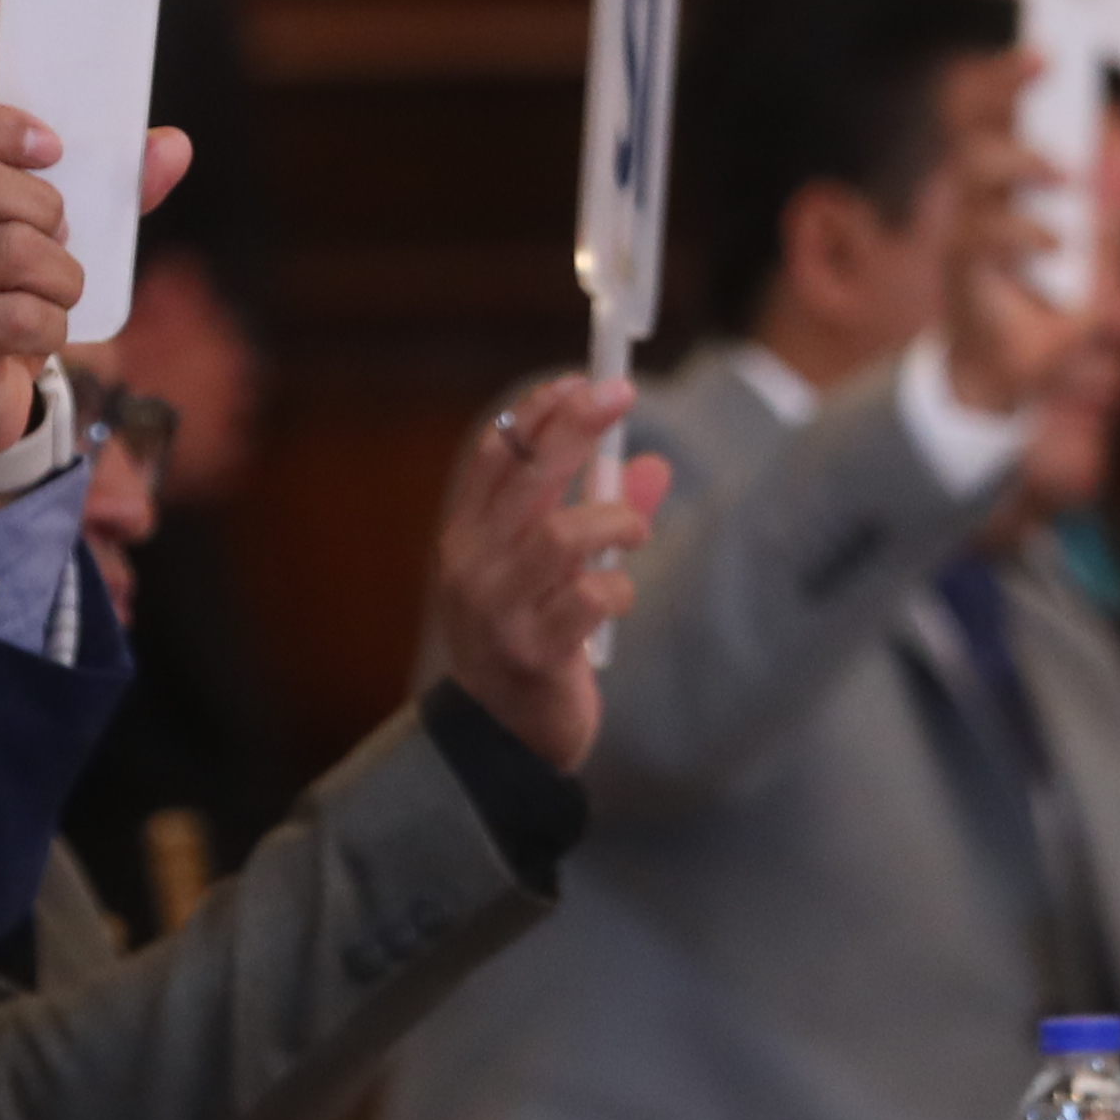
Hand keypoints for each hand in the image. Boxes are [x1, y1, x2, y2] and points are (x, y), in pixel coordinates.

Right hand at [431, 377, 668, 771]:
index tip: (582, 379)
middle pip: (527, 477)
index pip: (494, 454)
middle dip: (575, 428)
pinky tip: (616, 603)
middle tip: (622, 394)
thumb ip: (597, 518)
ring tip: (634, 536)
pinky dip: (617, 591)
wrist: (502, 740)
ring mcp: (497, 611)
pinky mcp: (532, 653)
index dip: (538, 411)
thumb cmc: (530, 643)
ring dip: (614, 524)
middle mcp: (472, 567)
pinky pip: (588, 600)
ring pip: (561, 536)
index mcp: (466, 538)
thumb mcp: (552, 575)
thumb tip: (654, 468)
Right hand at [929, 48, 1082, 421]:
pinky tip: (1055, 244)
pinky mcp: (961, 268)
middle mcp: (979, 198)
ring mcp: (966, 228)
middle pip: (975, 121)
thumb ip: (1106, 223)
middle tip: (1045, 65)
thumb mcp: (1095, 267)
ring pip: (973, 165)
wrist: (1004, 378)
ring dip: (1021, 160)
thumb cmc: (1046, 313)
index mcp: (1006, 187)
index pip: (994, 116)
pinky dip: (1022, 232)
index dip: (1010, 78)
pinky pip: (979, 232)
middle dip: (1004, 85)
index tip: (1048, 50)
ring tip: (1065, 175)